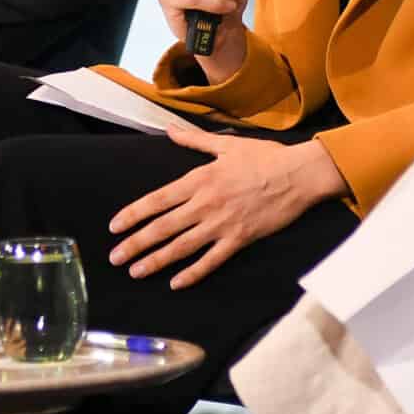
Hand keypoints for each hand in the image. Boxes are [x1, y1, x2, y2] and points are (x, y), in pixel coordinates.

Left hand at [105, 128, 344, 288]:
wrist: (298, 174)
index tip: (114, 227)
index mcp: (199, 179)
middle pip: (163, 227)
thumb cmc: (264, 156)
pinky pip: (211, 260)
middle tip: (115, 258)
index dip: (133, 214)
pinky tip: (175, 283)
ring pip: (182, 247)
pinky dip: (193, 273)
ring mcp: (222, 224)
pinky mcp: (240, 239)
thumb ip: (193, 140)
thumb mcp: (225, 144)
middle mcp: (205, 204)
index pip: (157, 200)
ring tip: (136, 272)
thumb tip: (169, 130)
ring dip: (156, 261)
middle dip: (136, 244)